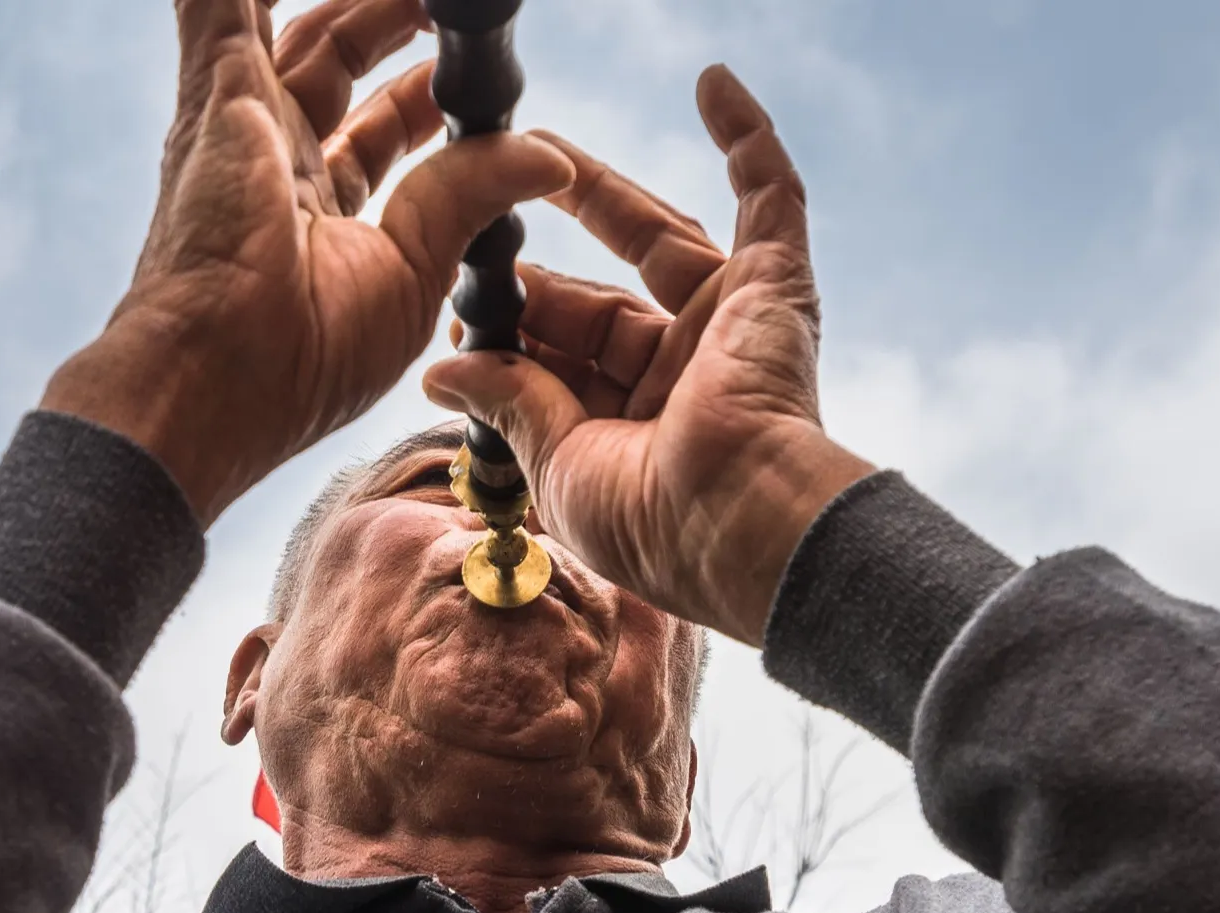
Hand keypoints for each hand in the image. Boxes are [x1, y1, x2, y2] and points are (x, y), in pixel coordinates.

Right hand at [43, 0, 575, 527]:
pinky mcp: (218, 93)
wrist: (218, 371)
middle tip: (437, 1)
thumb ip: (470, 195)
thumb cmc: (306, 360)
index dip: (423, 99)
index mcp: (321, 221)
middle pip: (334, 70)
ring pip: (292, 33)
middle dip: (386, 24)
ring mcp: (240, 127)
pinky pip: (218, 9)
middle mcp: (274, 169)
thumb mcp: (415, 270)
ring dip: (346, 3)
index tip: (468, 75)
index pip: (379, 134)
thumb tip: (546, 156)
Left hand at [422, 67, 874, 646]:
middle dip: (541, 276)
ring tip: (539, 146)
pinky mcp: (777, 283)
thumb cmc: (655, 522)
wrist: (740, 520)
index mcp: (638, 430)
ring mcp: (734, 325)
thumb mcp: (557, 464)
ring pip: (662, 241)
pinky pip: (771, 198)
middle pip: (602, 302)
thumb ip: (509, 402)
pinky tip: (712, 84)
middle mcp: (687, 375)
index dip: (517, 332)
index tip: (465, 312)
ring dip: (603, 192)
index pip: (566, 362)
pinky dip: (749, 140)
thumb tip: (442, 370)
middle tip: (478, 228)